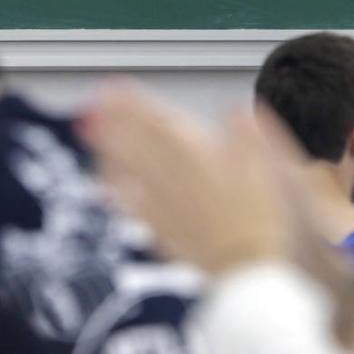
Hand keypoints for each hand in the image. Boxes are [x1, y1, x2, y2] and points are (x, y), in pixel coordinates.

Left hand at [80, 81, 289, 274]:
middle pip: (135, 141)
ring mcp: (161, 203)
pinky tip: (105, 180)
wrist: (245, 267)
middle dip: (113, 118)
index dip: (134, 102)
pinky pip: (127, 202)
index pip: (158, 121)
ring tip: (90, 131)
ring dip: (106, 146)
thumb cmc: (256, 219)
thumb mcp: (263, 165)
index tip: (115, 86)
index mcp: (195, 155)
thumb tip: (237, 110)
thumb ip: (246, 133)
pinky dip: (113, 186)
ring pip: (125, 168)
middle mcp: (171, 176)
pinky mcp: (158, 228)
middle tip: (94, 100)